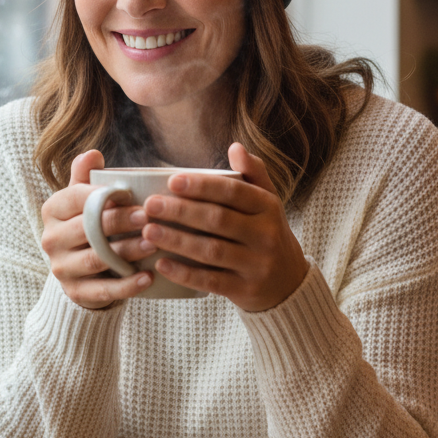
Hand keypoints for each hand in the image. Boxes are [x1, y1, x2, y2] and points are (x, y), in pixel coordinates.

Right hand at [40, 150, 156, 307]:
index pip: (76, 198)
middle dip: (118, 222)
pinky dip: (126, 286)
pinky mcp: (75, 293)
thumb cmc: (89, 223)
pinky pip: (102, 291)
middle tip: (148, 216)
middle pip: (87, 229)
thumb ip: (87, 177)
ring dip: (126, 251)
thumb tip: (93, 154)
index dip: (103, 195)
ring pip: (96, 259)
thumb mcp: (85, 198)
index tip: (131, 193)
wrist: (81, 270)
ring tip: (154, 244)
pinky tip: (148, 277)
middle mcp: (51, 239)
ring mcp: (61, 268)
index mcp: (53, 210)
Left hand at [135, 143, 309, 311]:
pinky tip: (162, 264)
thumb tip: (236, 147)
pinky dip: (185, 273)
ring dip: (177, 240)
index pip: (233, 192)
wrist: (289, 283)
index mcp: (268, 207)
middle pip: (218, 219)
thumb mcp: (268, 202)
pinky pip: (211, 281)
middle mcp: (266, 235)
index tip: (172, 181)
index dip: (202, 186)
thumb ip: (253, 174)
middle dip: (181, 211)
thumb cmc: (267, 234)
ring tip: (148, 232)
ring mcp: (256, 265)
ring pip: (211, 250)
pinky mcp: (245, 290)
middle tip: (150, 205)